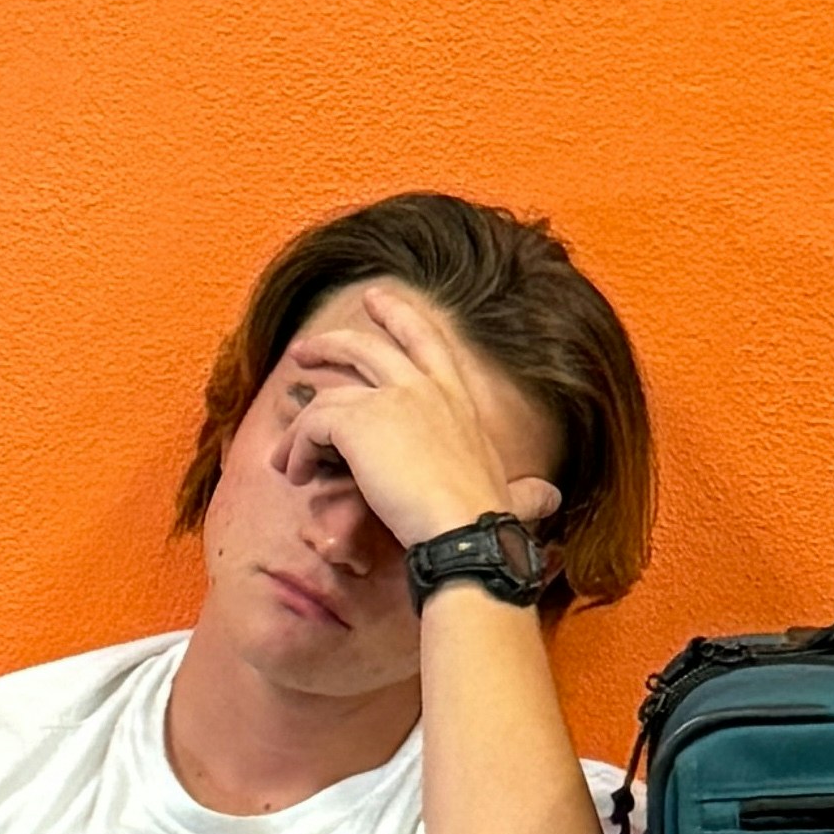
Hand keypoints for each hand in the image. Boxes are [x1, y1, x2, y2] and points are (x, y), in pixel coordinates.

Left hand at [272, 283, 563, 560]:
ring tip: (283, 452)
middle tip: (305, 350)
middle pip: (367, 347)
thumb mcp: (510, 494)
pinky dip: (297, 449)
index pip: (426, 339)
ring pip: (328, 393)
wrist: (464, 533)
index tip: (375, 300)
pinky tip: (296, 474)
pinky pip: (312, 425)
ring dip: (300, 425)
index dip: (399, 315)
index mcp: (456, 397)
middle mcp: (424, 387)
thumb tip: (550, 500)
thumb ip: (523, 492)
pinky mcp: (359, 422)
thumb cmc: (487, 522)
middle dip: (332, 343)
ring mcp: (390, 399)